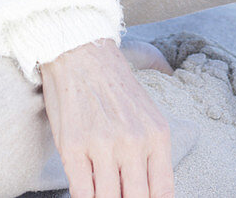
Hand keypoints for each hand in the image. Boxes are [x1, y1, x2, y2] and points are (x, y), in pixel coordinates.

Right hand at [40, 37, 174, 197]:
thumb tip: (150, 194)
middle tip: (121, 195)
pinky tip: (86, 193)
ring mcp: (102, 145)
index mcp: (157, 134)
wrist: (82, 52)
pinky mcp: (73, 146)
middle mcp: (133, 141)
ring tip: (103, 193)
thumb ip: (151, 153)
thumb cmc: (114, 87)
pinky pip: (82, 193)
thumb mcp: (146, 115)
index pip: (163, 192)